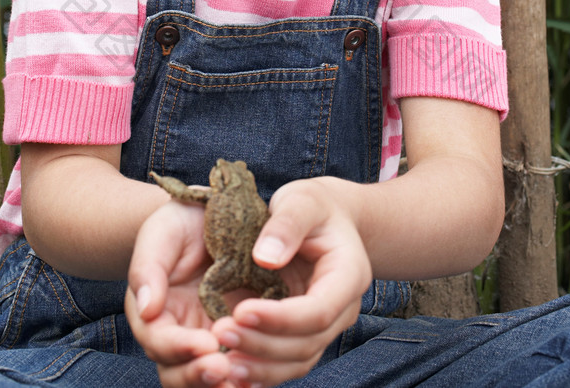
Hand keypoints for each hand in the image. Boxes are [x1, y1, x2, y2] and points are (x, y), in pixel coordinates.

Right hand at [126, 198, 236, 386]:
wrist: (208, 217)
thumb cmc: (179, 224)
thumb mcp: (160, 235)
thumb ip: (148, 269)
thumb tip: (146, 309)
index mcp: (152, 313)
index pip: (159, 342)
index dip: (180, 348)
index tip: (207, 344)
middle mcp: (175, 334)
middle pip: (177, 373)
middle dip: (198, 376)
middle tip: (224, 369)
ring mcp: (203, 339)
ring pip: (203, 378)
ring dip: (219, 384)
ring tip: (241, 380)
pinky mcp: (231, 339)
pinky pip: (234, 368)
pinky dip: (243, 377)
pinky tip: (258, 374)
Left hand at [207, 177, 372, 385]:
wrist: (326, 218)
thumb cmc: (314, 206)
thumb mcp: (302, 201)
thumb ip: (286, 225)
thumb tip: (265, 258)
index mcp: (348, 275)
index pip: (318, 311)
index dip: (281, 318)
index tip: (241, 310)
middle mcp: (342, 309)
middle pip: (307, 343)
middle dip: (263, 344)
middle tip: (221, 332)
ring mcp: (325, 326)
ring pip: (297, 360)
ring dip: (259, 365)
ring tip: (221, 362)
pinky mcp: (305, 334)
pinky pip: (285, 362)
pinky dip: (260, 369)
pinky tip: (232, 369)